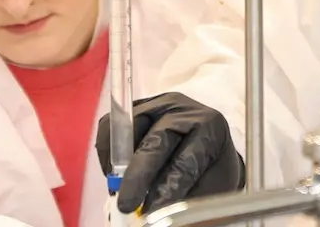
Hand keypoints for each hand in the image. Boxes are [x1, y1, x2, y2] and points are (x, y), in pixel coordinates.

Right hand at [95, 92, 244, 213]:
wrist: (205, 155)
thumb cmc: (208, 175)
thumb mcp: (209, 190)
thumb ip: (186, 201)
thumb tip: (155, 213)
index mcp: (210, 128)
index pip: (186, 159)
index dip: (167, 188)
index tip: (154, 210)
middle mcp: (183, 110)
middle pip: (155, 141)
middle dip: (138, 176)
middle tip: (126, 204)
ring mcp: (157, 105)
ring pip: (128, 132)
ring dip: (120, 165)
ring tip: (121, 190)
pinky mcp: (135, 109)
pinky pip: (110, 129)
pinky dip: (108, 155)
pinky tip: (116, 175)